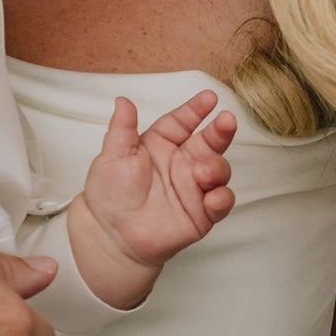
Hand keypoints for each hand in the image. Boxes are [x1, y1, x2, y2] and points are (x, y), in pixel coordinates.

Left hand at [66, 90, 237, 307]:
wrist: (110, 236)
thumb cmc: (109, 195)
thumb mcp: (112, 156)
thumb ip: (122, 128)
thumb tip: (123, 101)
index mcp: (162, 144)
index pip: (183, 121)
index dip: (196, 109)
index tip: (209, 98)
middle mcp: (182, 162)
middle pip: (210, 141)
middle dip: (221, 130)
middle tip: (226, 121)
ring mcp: (194, 187)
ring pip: (219, 169)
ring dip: (217, 167)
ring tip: (202, 171)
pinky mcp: (202, 213)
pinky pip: (221, 203)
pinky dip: (222, 198)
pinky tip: (213, 197)